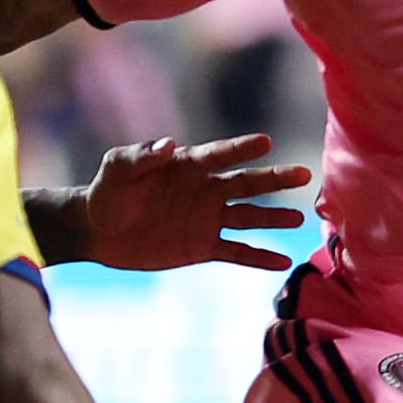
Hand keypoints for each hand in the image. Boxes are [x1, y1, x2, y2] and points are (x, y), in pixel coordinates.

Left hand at [75, 135, 311, 272]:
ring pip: (249, 217)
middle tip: (303, 174)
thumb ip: (140, 156)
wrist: (98, 231)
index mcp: (188, 165)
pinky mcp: (203, 247)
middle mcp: (205, 190)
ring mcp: (207, 219)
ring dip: (273, 218)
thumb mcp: (118, 168)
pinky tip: (282, 261)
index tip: (265, 142)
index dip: (240, 149)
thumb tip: (169, 143)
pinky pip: (236, 251)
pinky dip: (258, 257)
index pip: (220, 155)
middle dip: (274, 179)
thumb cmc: (108, 191)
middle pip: (247, 184)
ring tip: (298, 218)